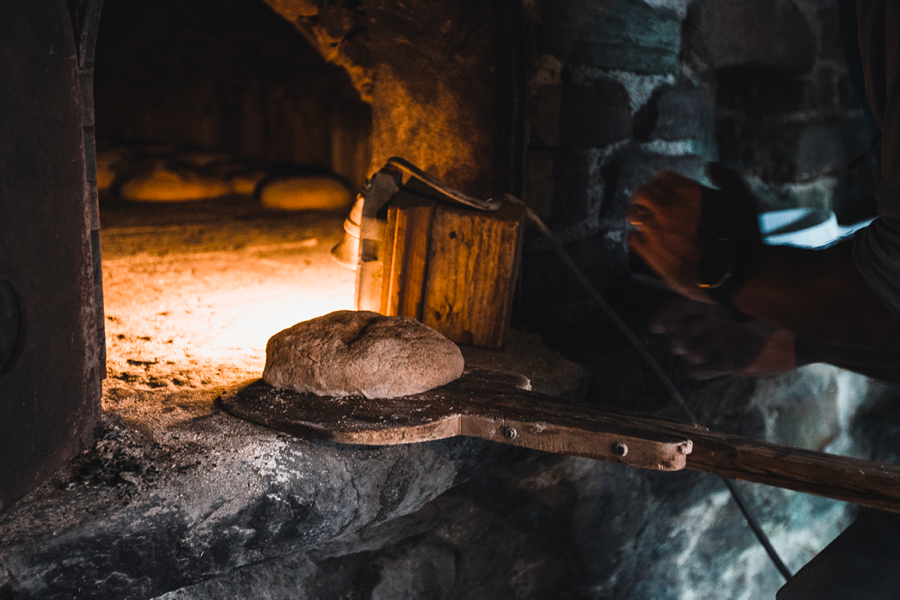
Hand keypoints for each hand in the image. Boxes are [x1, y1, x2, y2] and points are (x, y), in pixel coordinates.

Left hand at [628, 165, 761, 303]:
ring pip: (633, 215)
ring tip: (645, 223)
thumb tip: (711, 167)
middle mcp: (668, 208)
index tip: (665, 191)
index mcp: (688, 192)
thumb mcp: (741, 199)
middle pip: (642, 193)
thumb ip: (726, 179)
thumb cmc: (739, 235)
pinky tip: (644, 240)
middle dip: (644, 197)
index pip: (662, 177)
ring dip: (638, 216)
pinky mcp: (650, 252)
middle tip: (649, 205)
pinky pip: (632, 239)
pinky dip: (636, 238)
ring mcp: (656, 231)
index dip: (663, 184)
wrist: (731, 272)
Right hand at [651, 296, 795, 378]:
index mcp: (714, 304)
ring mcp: (722, 344)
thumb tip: (694, 285)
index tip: (655, 327)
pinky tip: (699, 370)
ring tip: (697, 355)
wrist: (801, 335)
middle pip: (685, 330)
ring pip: (695, 351)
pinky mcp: (733, 363)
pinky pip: (711, 369)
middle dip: (680, 338)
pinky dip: (702, 371)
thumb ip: (722, 292)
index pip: (682, 307)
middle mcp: (714, 324)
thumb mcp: (745, 296)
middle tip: (682, 345)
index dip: (666, 316)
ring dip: (692, 353)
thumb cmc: (774, 310)